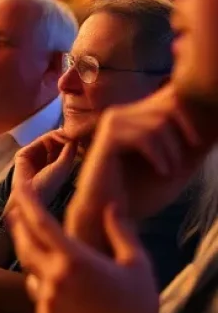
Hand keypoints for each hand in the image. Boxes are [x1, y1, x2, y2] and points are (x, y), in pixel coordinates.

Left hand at [8, 186, 159, 312]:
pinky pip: (37, 291)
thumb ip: (121, 232)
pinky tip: (51, 277)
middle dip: (18, 223)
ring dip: (28, 251)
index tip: (20, 186)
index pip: (41, 222)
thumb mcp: (137, 265)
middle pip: (24, 242)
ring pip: (28, 267)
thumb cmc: (138, 310)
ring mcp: (46, 298)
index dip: (27, 201)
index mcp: (74, 259)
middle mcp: (54, 276)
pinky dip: (40, 280)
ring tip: (31, 239)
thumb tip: (111, 206)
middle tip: (15, 209)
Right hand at [10, 130, 78, 209]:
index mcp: (55, 165)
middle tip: (72, 131)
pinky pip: (38, 141)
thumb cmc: (50, 184)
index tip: (79, 136)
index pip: (63, 149)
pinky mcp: (25, 152)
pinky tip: (56, 135)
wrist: (32, 193)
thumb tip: (72, 134)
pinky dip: (48, 136)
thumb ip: (69, 149)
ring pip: (47, 140)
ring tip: (65, 133)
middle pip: (55, 143)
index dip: (71, 141)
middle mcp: (44, 159)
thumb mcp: (64, 166)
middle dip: (64, 137)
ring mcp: (34, 155)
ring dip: (57, 135)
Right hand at [68, 87, 211, 245]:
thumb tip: (215, 122)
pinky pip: (145, 137)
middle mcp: (122, 113)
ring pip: (159, 123)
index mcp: (135, 116)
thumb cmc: (140, 194)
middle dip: (186, 133)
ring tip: (170, 172)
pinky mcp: (108, 138)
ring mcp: (112, 123)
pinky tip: (162, 172)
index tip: (198, 145)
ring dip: (172, 152)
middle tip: (183, 163)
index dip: (192, 116)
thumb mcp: (176, 166)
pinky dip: (159, 157)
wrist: (106, 216)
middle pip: (169, 104)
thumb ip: (193, 143)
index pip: (171, 96)